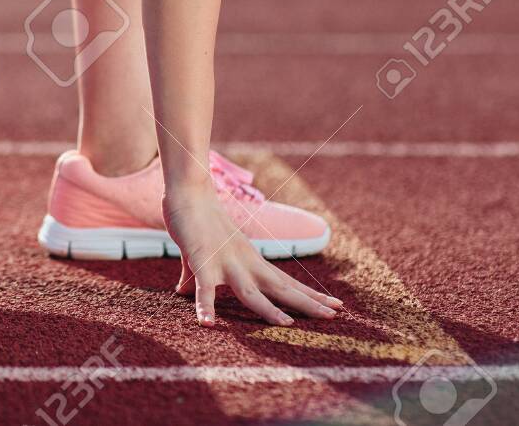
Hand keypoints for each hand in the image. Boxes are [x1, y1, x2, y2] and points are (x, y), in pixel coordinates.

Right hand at [163, 185, 342, 325]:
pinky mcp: (203, 263)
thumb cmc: (196, 219)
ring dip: (270, 309)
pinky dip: (205, 306)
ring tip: (289, 325)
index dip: (309, 294)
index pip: (286, 281)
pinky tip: (207, 323)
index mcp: (251, 260)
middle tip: (335, 314)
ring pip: (252, 293)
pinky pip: (205, 289)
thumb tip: (183, 290)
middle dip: (307, 302)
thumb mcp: (201, 251)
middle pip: (281, 288)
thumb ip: (194, 275)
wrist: (189, 192)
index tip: (335, 304)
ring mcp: (226, 264)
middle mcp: (245, 263)